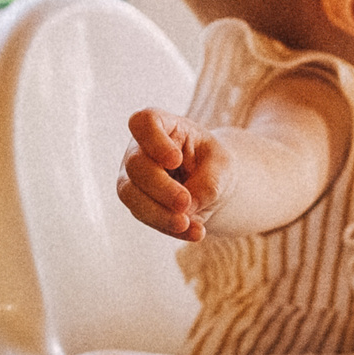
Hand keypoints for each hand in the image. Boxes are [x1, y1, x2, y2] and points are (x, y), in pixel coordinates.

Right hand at [118, 108, 231, 240]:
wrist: (210, 184)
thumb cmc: (213, 164)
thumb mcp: (222, 166)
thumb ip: (208, 182)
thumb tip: (186, 209)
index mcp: (161, 126)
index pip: (144, 122)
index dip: (154, 140)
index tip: (176, 160)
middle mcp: (139, 150)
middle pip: (136, 165)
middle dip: (160, 187)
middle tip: (185, 202)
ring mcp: (132, 178)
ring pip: (131, 195)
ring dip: (159, 213)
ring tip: (187, 224)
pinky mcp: (137, 204)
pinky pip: (146, 218)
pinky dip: (170, 228)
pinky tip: (194, 232)